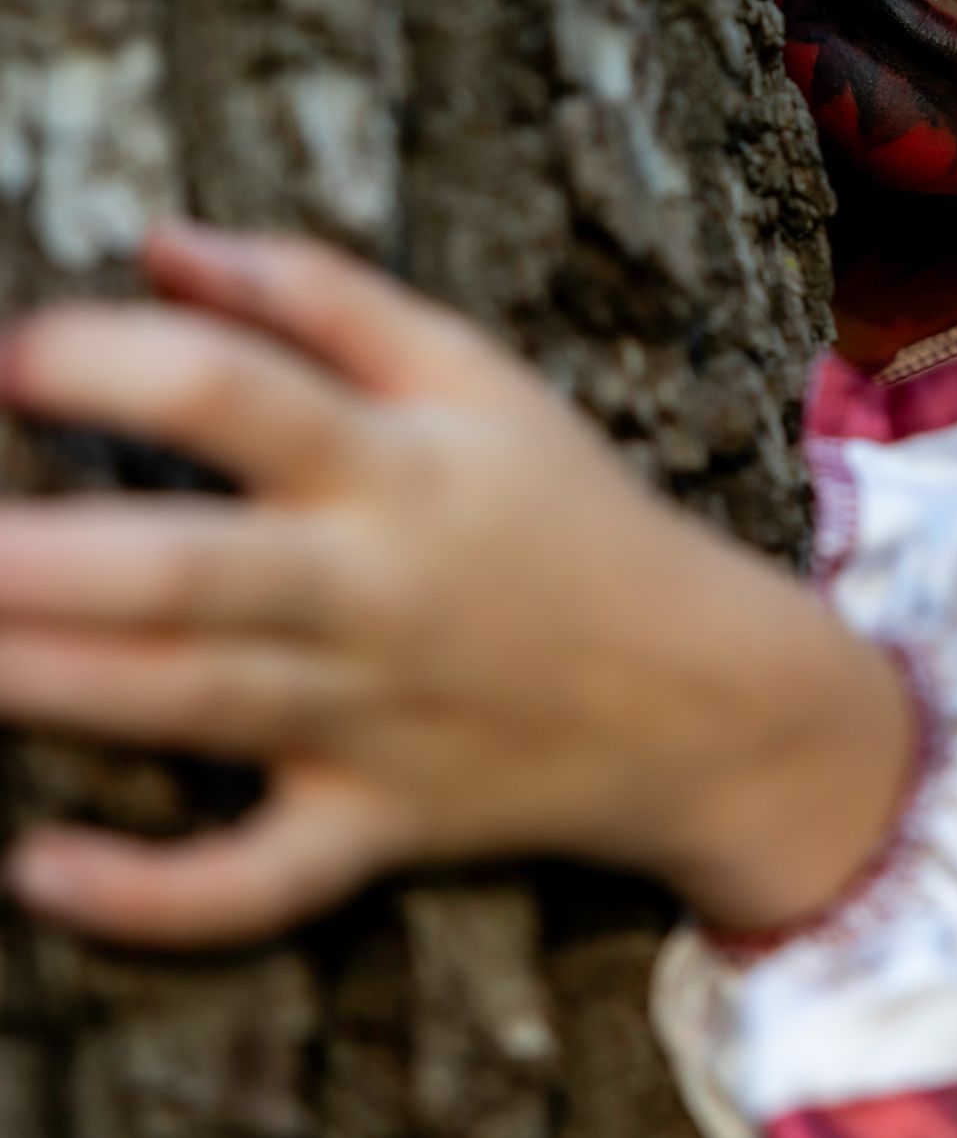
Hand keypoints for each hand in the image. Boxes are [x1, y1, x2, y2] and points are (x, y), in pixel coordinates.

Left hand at [0, 225, 913, 948]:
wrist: (705, 694)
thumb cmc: (568, 512)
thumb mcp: (476, 376)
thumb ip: (317, 294)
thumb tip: (158, 240)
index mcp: (396, 463)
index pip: (237, 393)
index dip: (110, 362)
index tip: (8, 355)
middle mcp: (372, 590)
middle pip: (189, 570)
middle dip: (46, 559)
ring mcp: (369, 721)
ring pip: (191, 708)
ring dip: (52, 686)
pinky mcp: (373, 830)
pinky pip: (260, 882)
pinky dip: (155, 896)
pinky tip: (37, 871)